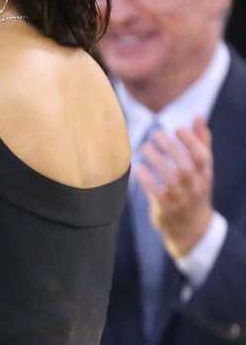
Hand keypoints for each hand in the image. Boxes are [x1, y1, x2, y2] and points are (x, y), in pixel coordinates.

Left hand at [136, 118, 214, 258]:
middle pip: (187, 166)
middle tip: (157, 134)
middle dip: (172, 149)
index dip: (191, 141)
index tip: (177, 128)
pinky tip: (138, 168)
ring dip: (158, 161)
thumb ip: (200, 143)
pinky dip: (148, 180)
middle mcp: (196, 187)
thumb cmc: (193, 190)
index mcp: (206, 175)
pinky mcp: (167, 210)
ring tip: (144, 147)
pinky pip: (158, 193)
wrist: (191, 228)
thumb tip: (199, 115)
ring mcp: (182, 200)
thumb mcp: (201, 169)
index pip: (202, 156)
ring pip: (172, 179)